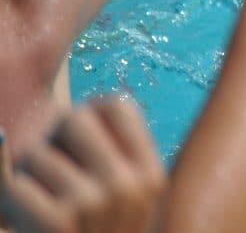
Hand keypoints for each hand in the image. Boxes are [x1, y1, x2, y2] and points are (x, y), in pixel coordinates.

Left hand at [0, 97, 165, 232]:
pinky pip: (12, 182)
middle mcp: (127, 184)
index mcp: (150, 174)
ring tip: (38, 203)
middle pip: (75, 118)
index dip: (91, 114)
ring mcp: (91, 202)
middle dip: (54, 139)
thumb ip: (113, 157)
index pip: (117, 106)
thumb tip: (62, 115)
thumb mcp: (128, 202)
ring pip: (36, 153)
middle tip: (53, 169)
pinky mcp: (54, 222)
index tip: (81, 140)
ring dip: (26, 174)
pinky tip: (17, 209)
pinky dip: (5, 189)